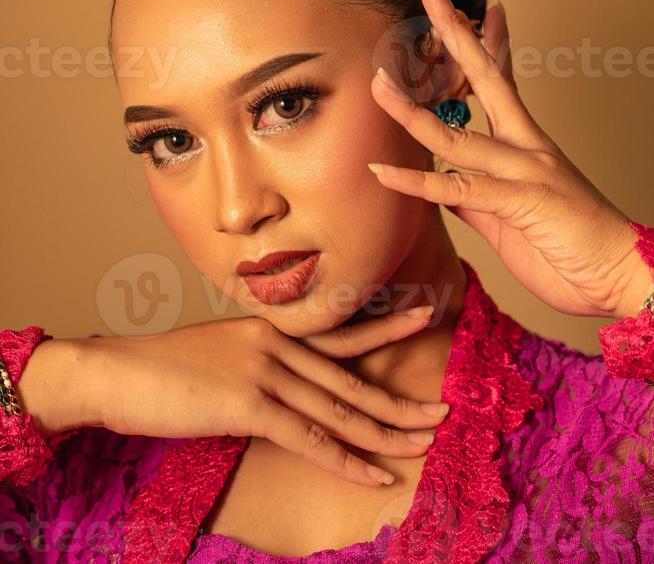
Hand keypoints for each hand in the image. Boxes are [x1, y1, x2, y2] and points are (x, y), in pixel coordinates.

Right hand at [73, 309, 448, 487]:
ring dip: (386, 431)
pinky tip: (373, 474)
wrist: (117, 372)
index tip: (424, 314)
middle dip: (399, 400)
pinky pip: (310, 437)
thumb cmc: (162, 371)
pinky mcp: (248, 403)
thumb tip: (284, 391)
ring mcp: (264, 370)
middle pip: (351, 377)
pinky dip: (346, 459)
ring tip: (424, 441)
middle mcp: (275, 343)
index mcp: (270, 329)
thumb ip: (258, 366)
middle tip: (444, 409)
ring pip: (339, 408)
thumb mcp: (219, 355)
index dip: (385, 328)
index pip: (339, 333)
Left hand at [368, 0, 649, 319]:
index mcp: (525, 144)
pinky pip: (458, 188)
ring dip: (410, 111)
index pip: (500, 81)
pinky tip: (382, 170)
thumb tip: (441, 185)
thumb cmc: (568, 247)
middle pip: (484, 78)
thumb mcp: (509, 215)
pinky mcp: (522, 202)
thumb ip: (473, 195)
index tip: (476, 6)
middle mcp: (526, 146)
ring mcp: (525, 170)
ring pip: (456, 135)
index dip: (486, 42)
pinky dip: (416, 182)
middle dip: (453, 34)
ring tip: (377, 83)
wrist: (619, 278)